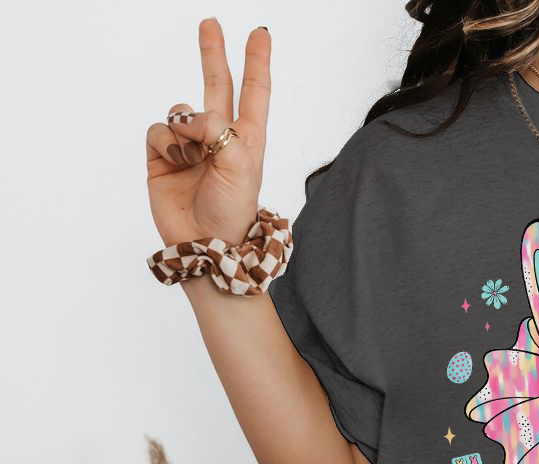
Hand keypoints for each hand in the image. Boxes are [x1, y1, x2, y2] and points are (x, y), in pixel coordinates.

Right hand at [145, 19, 269, 246]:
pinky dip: (166, 142)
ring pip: (180, 111)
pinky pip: (158, 130)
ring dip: (185, 128)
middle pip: (216, 85)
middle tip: (211, 24)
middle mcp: (219, 138)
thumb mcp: (241, 166)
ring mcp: (190, 146)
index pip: (254, 93)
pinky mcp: (163, 156)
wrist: (205, 244)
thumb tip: (191, 118)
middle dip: (213, 55)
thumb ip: (221, 129)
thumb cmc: (232, 212)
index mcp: (247, 139)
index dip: (257, 63)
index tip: (260, 34)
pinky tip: (176, 161)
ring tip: (194, 159)